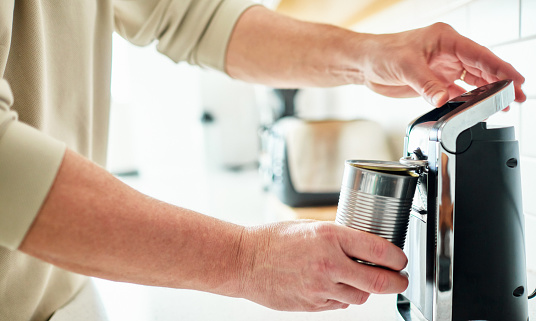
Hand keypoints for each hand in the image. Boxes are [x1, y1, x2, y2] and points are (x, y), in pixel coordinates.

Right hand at [237, 220, 407, 310]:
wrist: (245, 261)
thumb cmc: (273, 240)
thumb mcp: (310, 227)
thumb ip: (339, 238)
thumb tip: (365, 248)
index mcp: (330, 237)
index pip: (378, 250)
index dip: (397, 258)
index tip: (400, 260)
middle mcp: (329, 263)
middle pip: (378, 280)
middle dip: (396, 282)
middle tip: (400, 280)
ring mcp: (321, 287)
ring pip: (360, 296)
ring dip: (365, 289)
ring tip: (356, 278)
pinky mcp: (313, 305)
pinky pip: (340, 304)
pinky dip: (343, 296)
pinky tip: (332, 285)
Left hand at [359, 22, 525, 105]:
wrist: (365, 63)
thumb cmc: (382, 53)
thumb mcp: (405, 67)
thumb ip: (426, 85)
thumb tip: (443, 99)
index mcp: (445, 40)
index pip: (479, 55)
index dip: (500, 68)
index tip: (516, 80)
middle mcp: (447, 53)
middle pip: (481, 68)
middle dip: (501, 83)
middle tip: (517, 97)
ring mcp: (442, 68)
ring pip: (472, 81)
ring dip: (487, 93)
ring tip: (503, 105)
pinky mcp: (434, 82)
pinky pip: (457, 92)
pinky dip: (468, 100)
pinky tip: (478, 108)